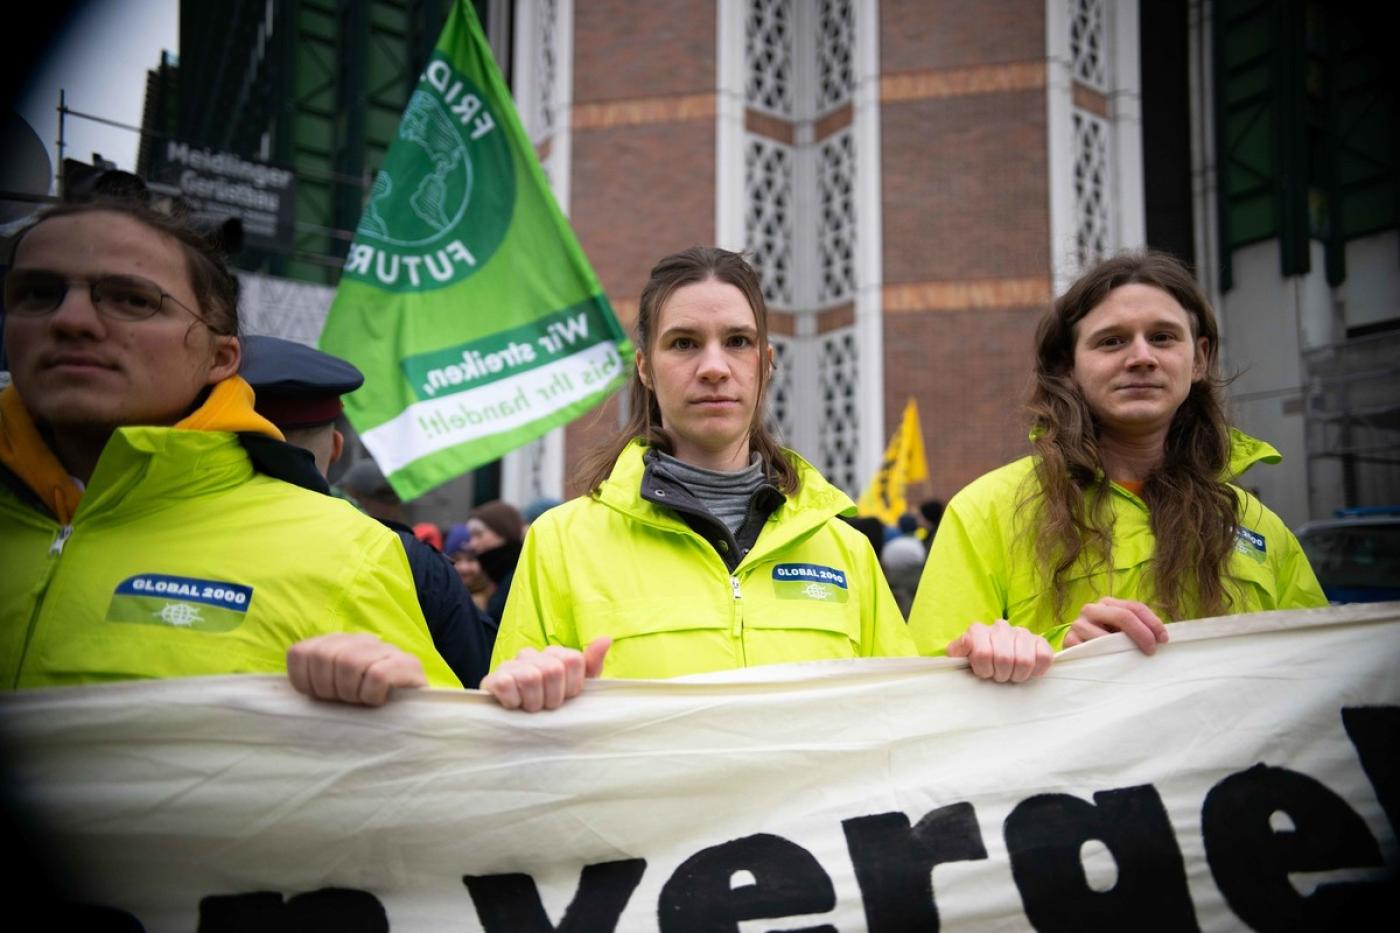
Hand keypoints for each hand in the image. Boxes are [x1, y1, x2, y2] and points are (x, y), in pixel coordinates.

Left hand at [286, 633, 426, 705]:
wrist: (414, 716)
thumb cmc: (365, 710)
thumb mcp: (332, 695)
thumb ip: (310, 685)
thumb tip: (281, 698)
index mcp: (336, 644)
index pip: (300, 652)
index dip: (303, 681)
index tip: (319, 698)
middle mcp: (360, 640)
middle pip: (324, 656)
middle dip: (328, 688)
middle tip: (343, 702)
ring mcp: (385, 649)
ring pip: (350, 663)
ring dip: (351, 692)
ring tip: (361, 702)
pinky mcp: (408, 664)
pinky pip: (377, 676)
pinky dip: (372, 695)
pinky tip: (378, 701)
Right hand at [481, 637, 610, 711]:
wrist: (513, 724)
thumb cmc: (550, 705)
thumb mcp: (576, 689)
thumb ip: (591, 665)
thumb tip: (605, 639)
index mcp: (554, 655)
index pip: (573, 660)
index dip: (573, 686)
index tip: (565, 698)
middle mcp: (532, 655)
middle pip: (554, 670)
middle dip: (553, 698)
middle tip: (546, 706)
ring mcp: (511, 665)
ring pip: (531, 677)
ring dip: (534, 702)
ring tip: (530, 708)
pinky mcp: (492, 679)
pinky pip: (506, 685)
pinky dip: (513, 702)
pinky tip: (513, 706)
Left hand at [946, 620, 1053, 682]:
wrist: (996, 657)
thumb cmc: (976, 661)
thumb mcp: (960, 657)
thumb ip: (957, 651)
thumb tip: (963, 647)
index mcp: (978, 631)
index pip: (982, 653)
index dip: (984, 670)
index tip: (984, 673)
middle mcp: (1000, 627)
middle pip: (1005, 659)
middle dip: (1001, 674)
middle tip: (999, 676)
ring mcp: (1021, 633)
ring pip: (1025, 660)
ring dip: (1018, 674)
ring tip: (1012, 674)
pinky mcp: (1039, 641)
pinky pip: (1044, 656)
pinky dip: (1037, 670)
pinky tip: (1028, 672)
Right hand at [1062, 597, 1167, 653]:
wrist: (1076, 655)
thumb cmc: (1105, 644)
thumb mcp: (1122, 632)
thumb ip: (1139, 628)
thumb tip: (1162, 638)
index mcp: (1107, 603)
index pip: (1135, 607)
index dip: (1153, 623)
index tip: (1164, 640)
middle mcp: (1091, 609)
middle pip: (1123, 615)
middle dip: (1143, 633)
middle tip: (1152, 650)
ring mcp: (1078, 625)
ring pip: (1108, 634)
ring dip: (1124, 649)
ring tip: (1133, 660)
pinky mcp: (1069, 641)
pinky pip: (1093, 650)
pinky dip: (1106, 658)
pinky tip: (1114, 665)